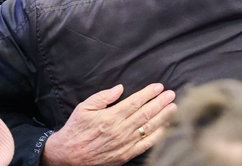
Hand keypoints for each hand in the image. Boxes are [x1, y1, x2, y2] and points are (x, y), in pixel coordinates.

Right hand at [41, 83, 176, 165]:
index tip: (159, 86)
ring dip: (163, 117)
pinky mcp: (125, 155)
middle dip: (161, 103)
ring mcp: (124, 144)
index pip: (135, 102)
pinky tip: (165, 127)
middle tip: (171, 94)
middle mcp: (120, 130)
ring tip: (174, 107)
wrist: (68, 156)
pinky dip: (157, 136)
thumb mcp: (84, 107)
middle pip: (146, 114)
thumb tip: (120, 88)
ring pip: (148, 128)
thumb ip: (103, 96)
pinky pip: (145, 145)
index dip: (149, 93)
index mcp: (110, 117)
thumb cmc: (76, 129)